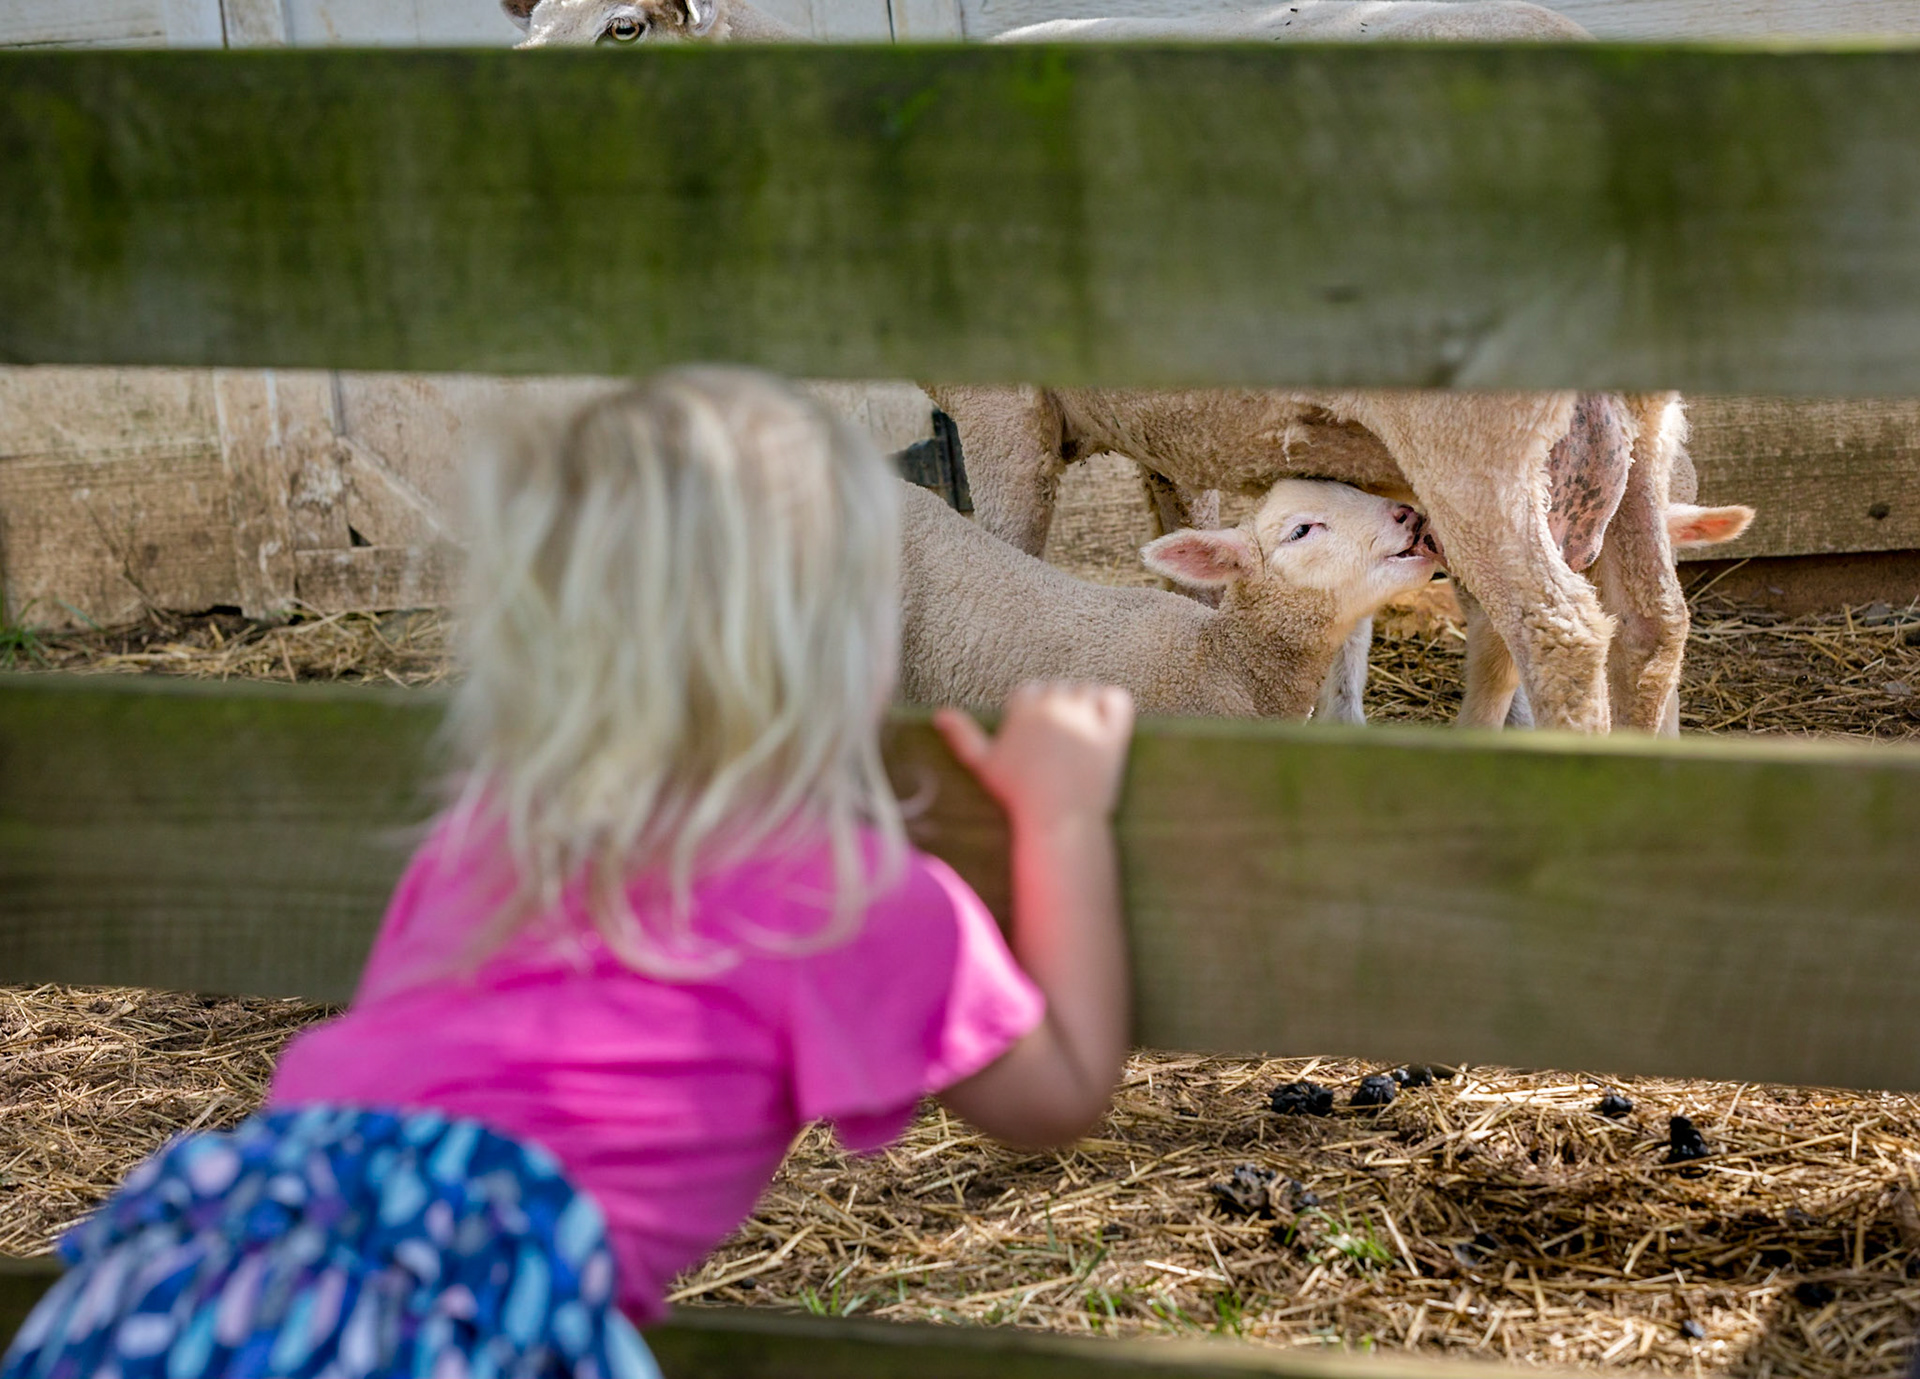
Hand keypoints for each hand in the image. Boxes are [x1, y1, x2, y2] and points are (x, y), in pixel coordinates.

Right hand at [934, 682, 1133, 827]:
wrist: (1059, 822)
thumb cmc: (1017, 795)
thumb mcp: (983, 764)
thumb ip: (962, 735)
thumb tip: (939, 713)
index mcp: (1023, 707)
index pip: (1032, 689)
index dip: (1034, 712)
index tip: (1037, 741)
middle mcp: (1054, 704)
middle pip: (1061, 687)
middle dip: (1060, 710)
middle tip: (1058, 746)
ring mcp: (1085, 717)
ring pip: (1088, 690)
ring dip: (1086, 708)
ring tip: (1078, 740)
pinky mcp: (1112, 731)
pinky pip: (1117, 699)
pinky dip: (1112, 706)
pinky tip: (1103, 728)